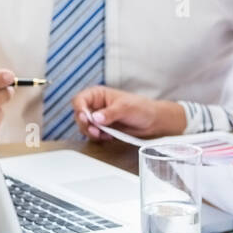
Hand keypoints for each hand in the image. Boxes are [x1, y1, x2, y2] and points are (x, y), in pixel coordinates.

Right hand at [70, 86, 185, 139]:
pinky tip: (108, 137)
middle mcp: (95, 106)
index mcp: (98, 94)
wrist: (153, 121)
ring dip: (91, 133)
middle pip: (79, 115)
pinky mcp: (103, 129)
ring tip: (103, 135)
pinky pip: (93, 135)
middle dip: (85, 124)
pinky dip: (98, 138)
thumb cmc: (141, 108)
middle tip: (95, 130)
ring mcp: (98, 118)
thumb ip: (110, 113)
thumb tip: (96, 118)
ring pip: (84, 127)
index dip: (80, 109)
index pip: (79, 100)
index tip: (87, 118)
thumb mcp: (126, 108)